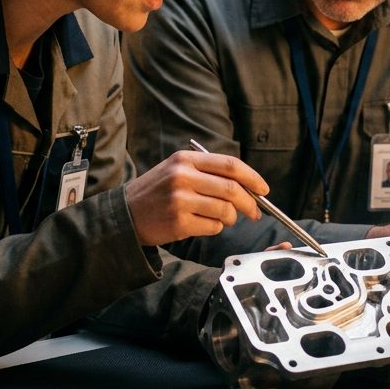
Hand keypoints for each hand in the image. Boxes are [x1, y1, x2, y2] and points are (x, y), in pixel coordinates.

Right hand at [123, 149, 268, 245]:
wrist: (125, 214)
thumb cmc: (157, 192)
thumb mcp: (177, 170)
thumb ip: (209, 172)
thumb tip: (248, 186)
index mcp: (186, 159)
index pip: (230, 165)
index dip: (253, 178)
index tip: (264, 189)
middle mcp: (183, 177)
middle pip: (232, 190)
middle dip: (249, 204)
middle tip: (254, 212)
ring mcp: (180, 200)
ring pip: (225, 211)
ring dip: (230, 219)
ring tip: (221, 219)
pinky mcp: (179, 223)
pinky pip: (213, 228)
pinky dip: (215, 229)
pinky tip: (202, 225)